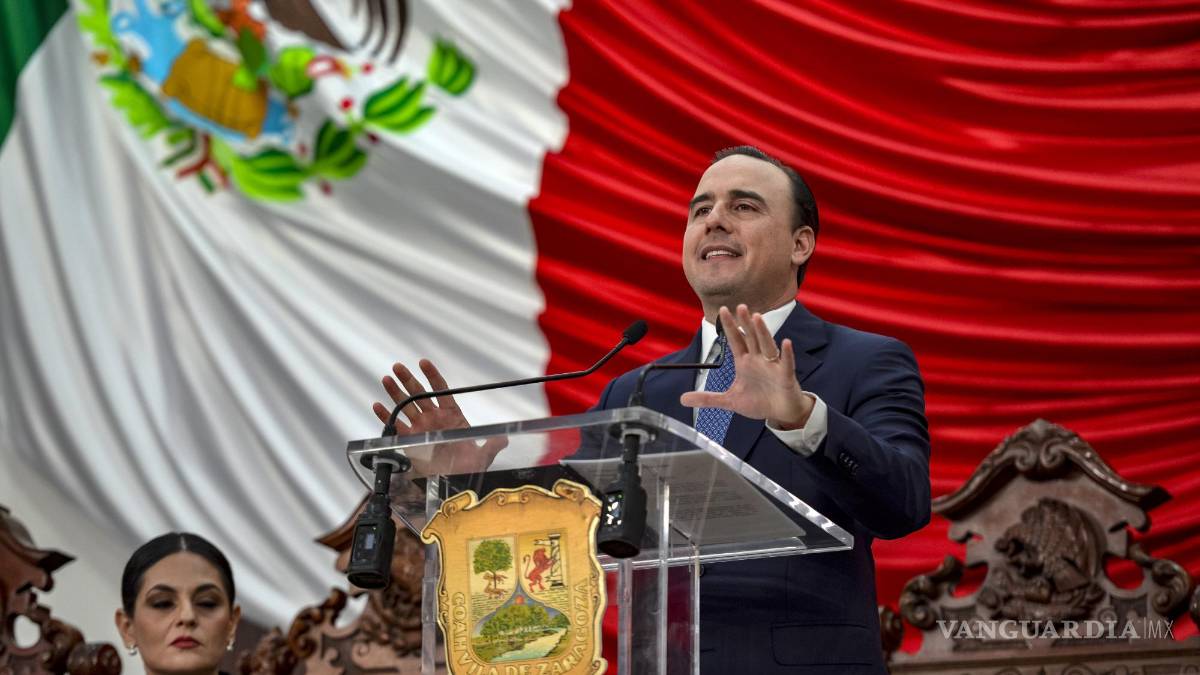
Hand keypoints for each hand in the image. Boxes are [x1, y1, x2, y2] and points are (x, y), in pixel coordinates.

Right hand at [372, 359, 505, 473]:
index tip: (423, 363)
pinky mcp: (409, 441)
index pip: (441, 390)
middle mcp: (434, 418)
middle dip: (408, 380)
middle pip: (420, 394)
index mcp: (452, 415)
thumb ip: (492, 445)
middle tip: (397, 366)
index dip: (432, 376)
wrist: (454, 484)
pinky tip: (377, 406)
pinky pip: (396, 426)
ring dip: (395, 393)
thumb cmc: (470, 468)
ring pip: (406, 406)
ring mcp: (421, 428)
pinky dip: (386, 416)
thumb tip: (504, 437)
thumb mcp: (484, 456)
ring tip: (386, 379)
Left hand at [679, 305, 814, 428]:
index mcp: (745, 362)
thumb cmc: (759, 402)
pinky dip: (787, 354)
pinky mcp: (786, 376)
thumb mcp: (729, 401)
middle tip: (740, 306)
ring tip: (757, 318)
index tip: (723, 310)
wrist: (780, 413)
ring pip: (767, 345)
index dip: (730, 326)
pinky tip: (785, 343)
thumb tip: (682, 399)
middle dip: (745, 323)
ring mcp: (773, 367)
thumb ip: (707, 398)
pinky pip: (787, 363)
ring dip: (762, 332)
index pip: (736, 340)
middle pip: (751, 337)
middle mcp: (758, 360)